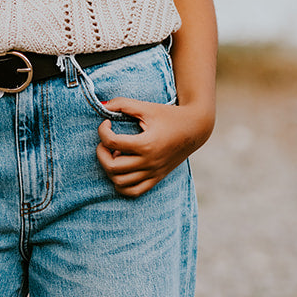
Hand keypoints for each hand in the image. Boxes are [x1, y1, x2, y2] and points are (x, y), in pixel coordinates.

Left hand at [96, 98, 213, 197]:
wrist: (195, 128)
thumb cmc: (170, 115)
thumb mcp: (147, 107)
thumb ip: (123, 104)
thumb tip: (102, 104)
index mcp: (147, 144)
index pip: (112, 142)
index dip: (102, 131)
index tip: (106, 123)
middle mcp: (149, 162)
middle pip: (113, 167)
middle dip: (101, 153)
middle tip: (105, 141)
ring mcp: (153, 173)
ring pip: (120, 183)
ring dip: (110, 169)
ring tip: (115, 154)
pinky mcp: (156, 178)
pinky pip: (133, 191)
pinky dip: (121, 184)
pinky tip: (122, 168)